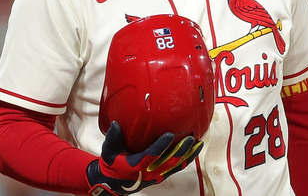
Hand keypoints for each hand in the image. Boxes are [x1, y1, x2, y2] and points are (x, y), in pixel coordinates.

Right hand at [87, 121, 202, 194]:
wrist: (114, 183)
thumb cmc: (112, 164)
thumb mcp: (109, 151)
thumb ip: (113, 137)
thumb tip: (116, 123)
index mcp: (137, 165)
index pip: (152, 155)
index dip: (161, 146)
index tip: (170, 135)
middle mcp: (149, 172)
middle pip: (169, 162)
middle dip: (181, 150)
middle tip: (190, 138)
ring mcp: (157, 175)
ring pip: (176, 166)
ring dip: (188, 155)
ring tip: (198, 144)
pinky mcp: (161, 176)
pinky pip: (177, 168)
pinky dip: (186, 159)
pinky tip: (194, 150)